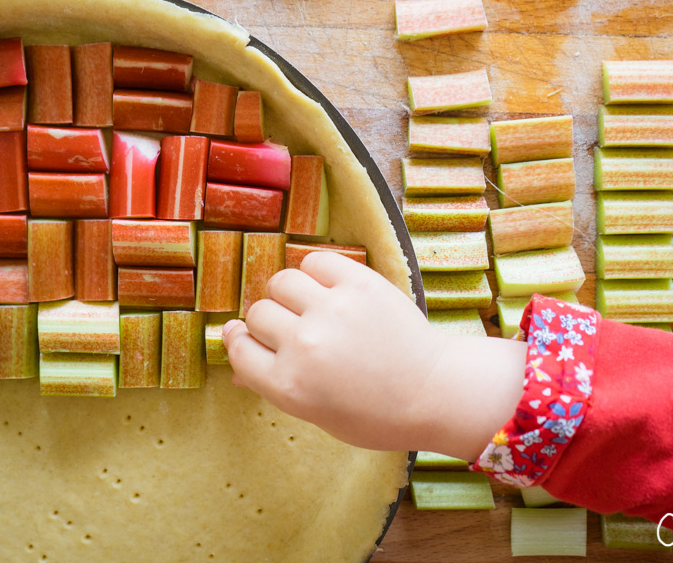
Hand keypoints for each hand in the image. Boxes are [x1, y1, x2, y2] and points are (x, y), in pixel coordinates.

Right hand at [223, 251, 525, 459]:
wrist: (433, 390)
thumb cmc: (377, 413)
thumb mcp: (317, 413)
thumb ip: (277, 386)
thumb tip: (239, 367)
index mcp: (289, 385)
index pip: (239, 350)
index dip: (239, 341)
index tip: (244, 335)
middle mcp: (304, 344)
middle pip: (258, 313)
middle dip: (269, 321)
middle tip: (292, 327)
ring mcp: (331, 309)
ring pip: (281, 282)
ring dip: (289, 292)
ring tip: (309, 302)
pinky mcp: (358, 282)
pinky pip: (315, 260)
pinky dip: (316, 270)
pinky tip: (327, 285)